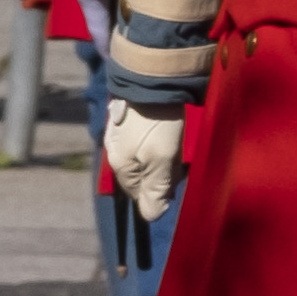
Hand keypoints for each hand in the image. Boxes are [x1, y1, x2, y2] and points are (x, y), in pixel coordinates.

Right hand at [103, 100, 183, 216]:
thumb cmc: (157, 121)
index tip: (177, 181)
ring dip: (164, 158)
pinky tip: (171, 133)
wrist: (153, 78)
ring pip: (146, 158)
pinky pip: (147, 141)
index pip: (138, 194)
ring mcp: (122, 136)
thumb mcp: (161, 158)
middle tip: (181, 163)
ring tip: (177, 145)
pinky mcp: (132, 121)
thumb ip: (156, 188)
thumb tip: (153, 217)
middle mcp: (116, 152)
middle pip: (142, 176)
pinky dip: (161, 142)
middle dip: (163, 174)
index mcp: (119, 165)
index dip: (160, 192)